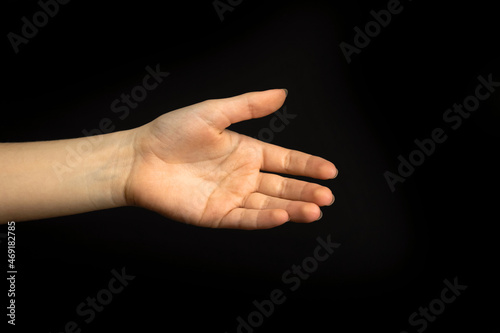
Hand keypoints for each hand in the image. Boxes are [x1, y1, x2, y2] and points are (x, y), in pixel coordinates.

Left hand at [124, 89, 337, 228]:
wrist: (138, 158)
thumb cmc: (171, 132)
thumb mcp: (214, 112)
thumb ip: (249, 106)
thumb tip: (282, 93)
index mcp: (246, 151)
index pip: (286, 161)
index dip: (308, 166)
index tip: (331, 171)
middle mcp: (243, 176)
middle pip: (282, 186)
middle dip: (306, 191)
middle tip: (327, 197)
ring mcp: (231, 197)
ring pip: (269, 205)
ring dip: (293, 208)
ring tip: (315, 210)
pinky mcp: (216, 215)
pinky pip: (245, 218)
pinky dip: (265, 219)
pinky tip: (284, 215)